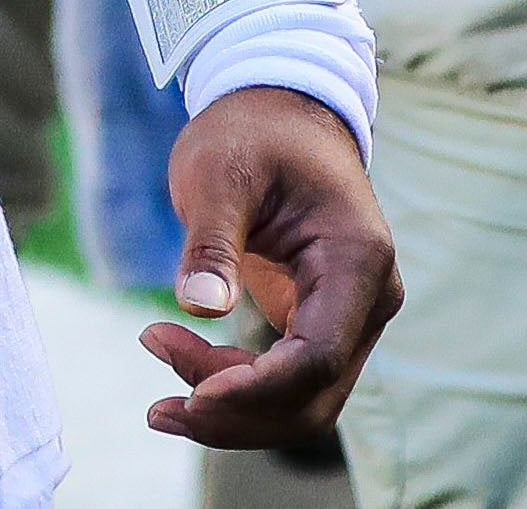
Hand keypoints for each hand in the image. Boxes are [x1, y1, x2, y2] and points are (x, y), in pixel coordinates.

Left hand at [142, 88, 398, 445]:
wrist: (277, 112)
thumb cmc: (251, 132)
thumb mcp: (220, 172)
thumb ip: (212, 241)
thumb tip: (198, 306)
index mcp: (357, 258)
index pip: (319, 355)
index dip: (256, 388)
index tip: (193, 393)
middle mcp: (368, 298)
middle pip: (312, 396)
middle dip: (237, 413)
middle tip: (159, 406)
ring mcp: (350, 318)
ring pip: (300, 403)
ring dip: (233, 415)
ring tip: (159, 404)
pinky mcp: (319, 325)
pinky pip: (285, 384)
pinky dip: (235, 393)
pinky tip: (181, 380)